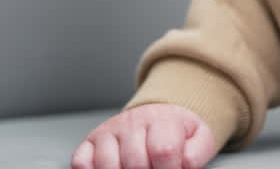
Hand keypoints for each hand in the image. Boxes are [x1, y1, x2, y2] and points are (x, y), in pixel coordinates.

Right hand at [71, 103, 216, 168]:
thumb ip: (196, 152)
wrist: (159, 114)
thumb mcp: (199, 138)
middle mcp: (132, 122)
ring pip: (107, 164)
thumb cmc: (177, 132)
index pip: (163, 150)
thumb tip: (185, 164)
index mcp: (162, 120)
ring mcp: (109, 131)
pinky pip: (81, 161)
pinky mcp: (91, 140)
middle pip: (135, 162)